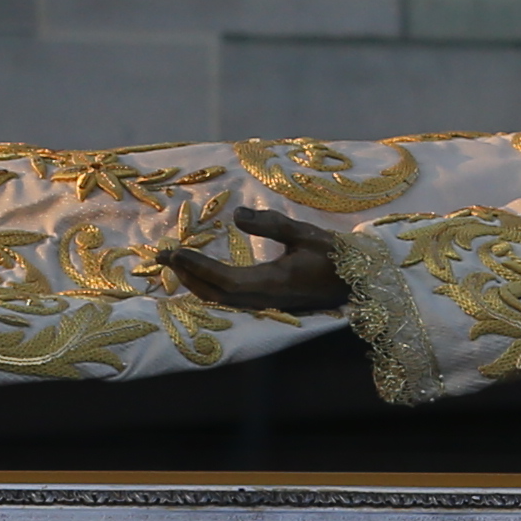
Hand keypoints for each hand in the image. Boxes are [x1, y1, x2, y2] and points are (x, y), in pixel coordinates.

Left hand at [159, 209, 348, 312]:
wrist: (358, 281)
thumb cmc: (335, 255)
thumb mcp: (304, 233)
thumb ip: (271, 224)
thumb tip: (237, 215)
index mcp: (274, 283)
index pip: (225, 280)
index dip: (198, 268)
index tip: (174, 253)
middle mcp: (266, 299)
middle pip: (216, 294)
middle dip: (187, 275)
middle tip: (162, 256)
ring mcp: (267, 305)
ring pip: (222, 299)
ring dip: (196, 282)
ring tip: (175, 264)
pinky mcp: (268, 303)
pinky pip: (232, 299)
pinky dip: (210, 287)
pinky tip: (201, 275)